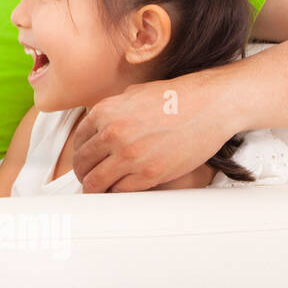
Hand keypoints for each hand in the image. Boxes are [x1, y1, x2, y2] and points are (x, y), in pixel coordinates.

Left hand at [73, 70, 233, 192]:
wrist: (209, 105)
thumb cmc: (175, 98)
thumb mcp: (132, 94)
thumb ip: (112, 112)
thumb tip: (99, 129)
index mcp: (105, 112)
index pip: (78, 141)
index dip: (80, 154)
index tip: (84, 161)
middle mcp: (112, 134)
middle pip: (82, 163)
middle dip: (83, 173)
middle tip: (88, 178)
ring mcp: (130, 155)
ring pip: (95, 182)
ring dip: (94, 188)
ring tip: (99, 189)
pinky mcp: (149, 173)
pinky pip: (120, 191)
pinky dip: (116, 193)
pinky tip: (120, 189)